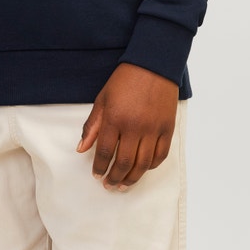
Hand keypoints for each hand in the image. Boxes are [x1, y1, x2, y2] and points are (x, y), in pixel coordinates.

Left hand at [76, 63, 178, 190]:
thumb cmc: (124, 80)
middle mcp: (135, 127)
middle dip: (115, 177)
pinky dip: (151, 166)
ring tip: (124, 185)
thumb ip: (92, 125)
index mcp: (115, 118)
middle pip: (124, 163)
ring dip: (132, 178)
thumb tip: (81, 149)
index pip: (105, 151)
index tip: (97, 174)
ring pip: (143, 164)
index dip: (100, 167)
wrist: (153, 65)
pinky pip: (160, 155)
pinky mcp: (168, 128)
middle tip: (109, 185)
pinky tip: (142, 169)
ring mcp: (153, 129)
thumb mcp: (102, 98)